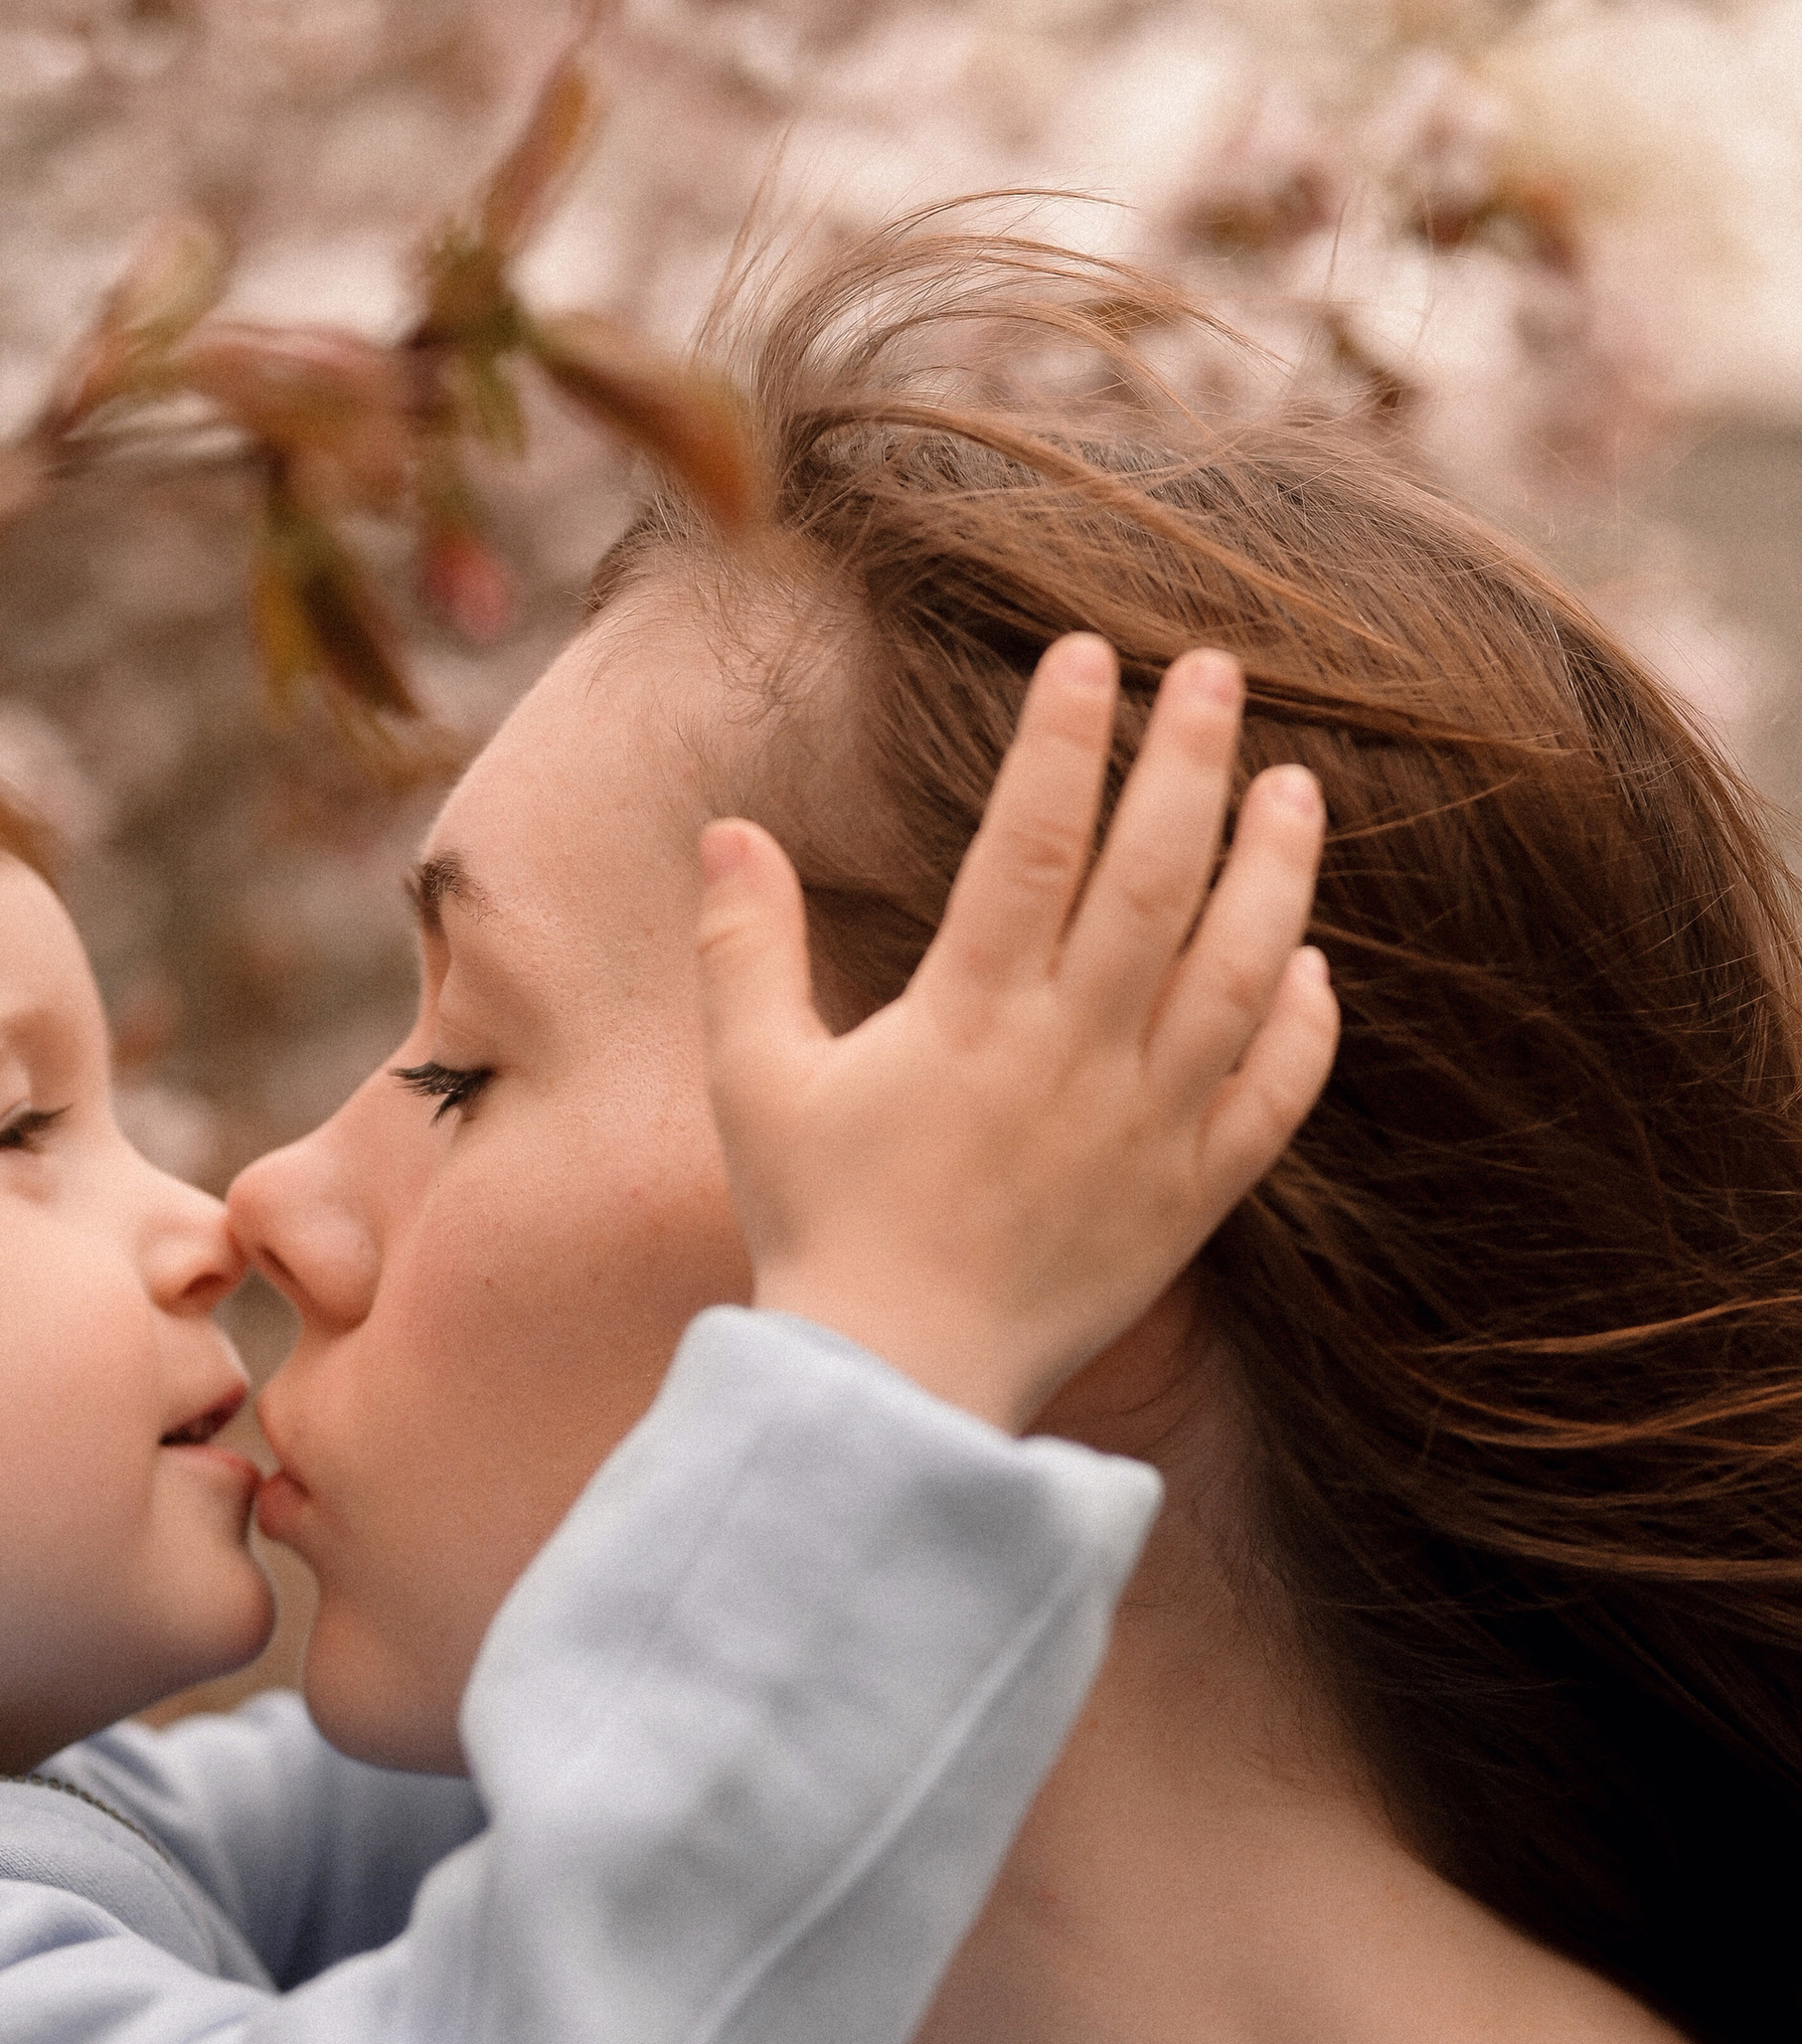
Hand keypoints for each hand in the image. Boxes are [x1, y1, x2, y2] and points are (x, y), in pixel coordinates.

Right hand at [696, 636, 1335, 1431]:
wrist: (891, 1388)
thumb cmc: (816, 1230)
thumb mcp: (754, 1084)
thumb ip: (745, 949)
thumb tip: (731, 828)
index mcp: (966, 1020)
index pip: (1032, 842)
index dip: (1063, 740)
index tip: (1086, 655)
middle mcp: (1070, 1060)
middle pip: (1153, 881)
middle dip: (1189, 762)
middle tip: (1215, 670)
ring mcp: (1142, 1131)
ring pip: (1237, 974)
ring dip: (1276, 871)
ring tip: (1297, 785)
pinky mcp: (1187, 1201)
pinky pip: (1270, 1101)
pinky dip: (1303, 1029)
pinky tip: (1311, 966)